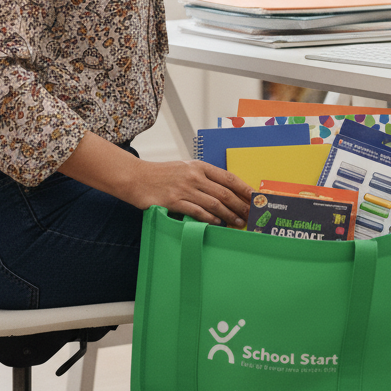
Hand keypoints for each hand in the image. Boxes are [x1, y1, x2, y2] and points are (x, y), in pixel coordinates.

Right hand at [123, 158, 252, 226]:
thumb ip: (202, 177)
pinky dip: (210, 219)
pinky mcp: (174, 201)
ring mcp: (184, 188)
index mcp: (199, 166)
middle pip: (224, 192)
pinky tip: (218, 224)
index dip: (243, 188)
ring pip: (214, 203)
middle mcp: (194, 176)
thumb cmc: (162, 174)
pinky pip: (198, 211)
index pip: (228, 177)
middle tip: (250, 214)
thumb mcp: (184, 168)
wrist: (137, 177)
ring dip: (229, 215)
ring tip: (238, 222)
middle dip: (240, 204)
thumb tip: (223, 190)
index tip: (254, 196)